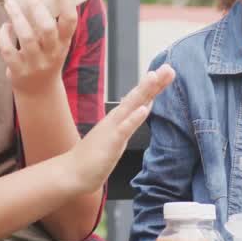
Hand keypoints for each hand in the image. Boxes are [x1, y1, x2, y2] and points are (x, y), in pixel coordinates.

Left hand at [0, 0, 76, 93]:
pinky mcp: (19, 70)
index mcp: (64, 43)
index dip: (65, 1)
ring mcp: (36, 63)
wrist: (39, 92)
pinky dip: (4, 35)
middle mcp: (53, 53)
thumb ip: (50, 24)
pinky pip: (9, 50)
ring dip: (17, 17)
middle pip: (47, 28)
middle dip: (37, 8)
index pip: (70, 21)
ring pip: (26, 37)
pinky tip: (5, 26)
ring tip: (9, 3)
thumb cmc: (46, 59)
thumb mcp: (55, 44)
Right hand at [62, 65, 174, 192]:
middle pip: (138, 97)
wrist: (72, 173)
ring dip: (144, 91)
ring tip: (155, 76)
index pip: (140, 98)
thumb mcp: (117, 136)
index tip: (168, 71)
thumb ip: (129, 122)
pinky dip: (134, 119)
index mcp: (119, 119)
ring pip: (131, 107)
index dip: (155, 85)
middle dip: (154, 82)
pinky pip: (124, 130)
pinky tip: (143, 110)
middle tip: (169, 67)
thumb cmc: (94, 156)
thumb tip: (142, 108)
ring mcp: (113, 129)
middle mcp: (116, 119)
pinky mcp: (110, 143)